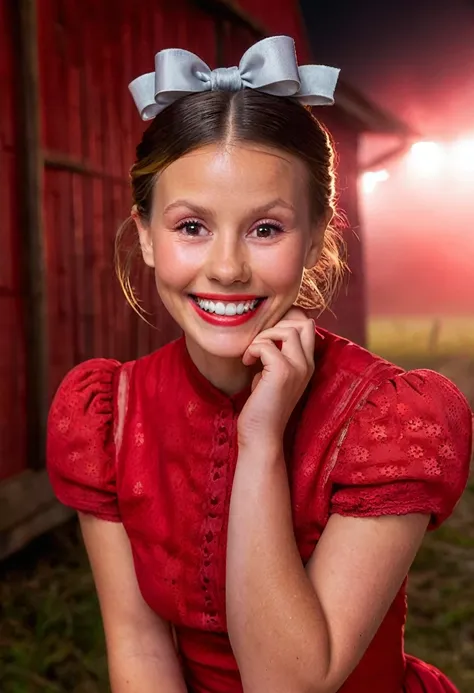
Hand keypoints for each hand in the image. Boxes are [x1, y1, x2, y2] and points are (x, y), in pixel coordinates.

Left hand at [237, 308, 314, 448]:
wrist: (262, 436)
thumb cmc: (262, 407)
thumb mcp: (272, 376)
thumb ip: (275, 356)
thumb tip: (264, 338)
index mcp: (307, 364)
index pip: (308, 325)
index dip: (286, 321)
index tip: (266, 337)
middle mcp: (307, 364)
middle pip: (303, 322)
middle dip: (277, 324)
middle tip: (260, 342)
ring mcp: (297, 368)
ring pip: (287, 329)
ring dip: (263, 337)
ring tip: (252, 354)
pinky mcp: (282, 373)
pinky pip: (266, 345)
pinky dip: (252, 349)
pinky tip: (247, 363)